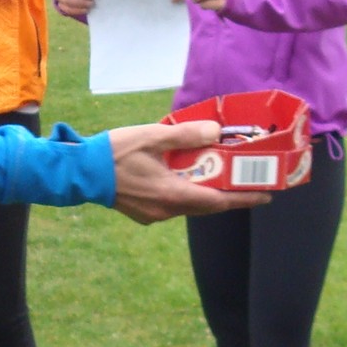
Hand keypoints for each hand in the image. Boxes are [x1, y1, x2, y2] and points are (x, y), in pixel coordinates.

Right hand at [107, 121, 266, 222]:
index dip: (244, 198)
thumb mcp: (153, 136)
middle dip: (229, 196)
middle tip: (247, 184)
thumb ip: (187, 135)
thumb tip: (216, 132)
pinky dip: (187, 195)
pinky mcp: (144, 214)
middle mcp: (167, 210)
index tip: (266, 195)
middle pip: (207, 206)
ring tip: (219, 178)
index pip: (218, 200)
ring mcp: (154, 215)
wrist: (80, 172)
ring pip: (190, 207)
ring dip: (206, 194)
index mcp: (172, 193)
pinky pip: (174, 206)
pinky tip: (185, 179)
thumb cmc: (115, 152)